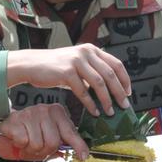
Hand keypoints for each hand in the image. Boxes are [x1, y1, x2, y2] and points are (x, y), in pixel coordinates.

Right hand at [0, 104, 88, 160]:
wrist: (8, 130)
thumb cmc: (31, 134)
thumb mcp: (49, 137)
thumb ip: (62, 144)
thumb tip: (78, 155)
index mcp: (57, 112)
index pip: (70, 132)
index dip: (78, 145)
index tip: (83, 157)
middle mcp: (45, 109)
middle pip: (53, 142)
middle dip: (45, 151)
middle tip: (38, 148)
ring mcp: (30, 113)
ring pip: (37, 144)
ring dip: (31, 150)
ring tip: (27, 143)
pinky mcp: (16, 119)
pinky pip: (23, 141)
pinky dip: (20, 145)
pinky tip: (18, 139)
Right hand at [6, 45, 131, 114]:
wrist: (32, 64)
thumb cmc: (56, 67)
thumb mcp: (78, 62)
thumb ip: (93, 70)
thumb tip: (111, 88)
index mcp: (92, 49)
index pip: (116, 64)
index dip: (125, 80)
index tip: (128, 93)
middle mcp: (86, 52)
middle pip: (110, 75)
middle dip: (119, 92)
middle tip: (124, 105)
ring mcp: (76, 61)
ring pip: (99, 83)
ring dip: (106, 100)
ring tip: (110, 111)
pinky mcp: (66, 72)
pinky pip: (83, 91)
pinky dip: (90, 104)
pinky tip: (94, 112)